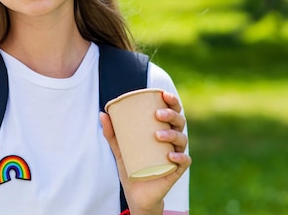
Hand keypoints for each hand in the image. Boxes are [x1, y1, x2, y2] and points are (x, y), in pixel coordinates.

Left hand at [100, 91, 190, 214]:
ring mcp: (176, 154)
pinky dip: (179, 157)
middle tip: (157, 115)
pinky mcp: (176, 170)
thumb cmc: (132, 166)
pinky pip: (184, 161)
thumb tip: (102, 113)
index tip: (163, 94)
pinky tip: (170, 155)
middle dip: (171, 115)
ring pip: (182, 139)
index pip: (172, 111)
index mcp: (163, 129)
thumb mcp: (120, 148)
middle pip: (179, 122)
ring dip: (172, 135)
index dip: (172, 101)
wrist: (136, 193)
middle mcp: (172, 140)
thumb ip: (112, 133)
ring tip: (158, 135)